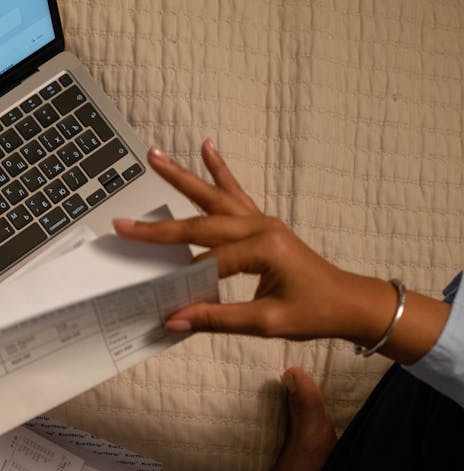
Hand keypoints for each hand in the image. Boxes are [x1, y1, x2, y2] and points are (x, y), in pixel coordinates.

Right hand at [113, 140, 401, 348]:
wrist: (347, 302)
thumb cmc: (314, 312)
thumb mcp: (266, 323)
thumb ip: (218, 319)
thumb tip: (175, 321)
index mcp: (264, 250)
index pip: (211, 265)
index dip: (184, 284)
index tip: (159, 301)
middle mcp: (261, 227)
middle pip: (200, 225)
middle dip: (159, 227)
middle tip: (123, 223)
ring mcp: (262, 221)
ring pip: (213, 197)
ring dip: (183, 177)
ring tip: (154, 156)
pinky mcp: (262, 223)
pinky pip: (235, 194)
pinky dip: (220, 171)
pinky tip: (208, 147)